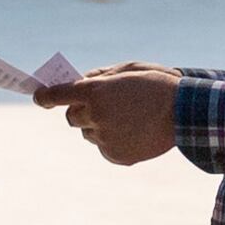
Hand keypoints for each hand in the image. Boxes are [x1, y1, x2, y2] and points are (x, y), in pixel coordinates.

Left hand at [48, 63, 184, 166]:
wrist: (186, 113)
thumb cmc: (158, 85)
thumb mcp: (129, 69)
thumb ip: (100, 76)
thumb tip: (81, 81)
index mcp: (95, 92)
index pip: (58, 95)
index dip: (45, 97)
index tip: (39, 98)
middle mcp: (95, 116)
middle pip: (72, 118)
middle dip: (81, 111)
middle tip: (100, 106)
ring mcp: (105, 138)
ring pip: (88, 134)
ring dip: (98, 126)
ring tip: (126, 119)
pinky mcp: (116, 156)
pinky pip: (103, 148)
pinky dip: (111, 141)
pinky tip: (132, 132)